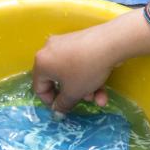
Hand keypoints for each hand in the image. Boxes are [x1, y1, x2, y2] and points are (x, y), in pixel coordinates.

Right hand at [31, 9, 149, 113]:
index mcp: (41, 63)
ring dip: (84, 87)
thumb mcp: (74, 93)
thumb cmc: (85, 70)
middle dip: (73, 94)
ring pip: (71, 72)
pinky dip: (88, 74)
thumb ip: (63, 105)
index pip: (39, 88)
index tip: (63, 109)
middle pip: (58, 79)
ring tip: (99, 96)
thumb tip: (57, 110)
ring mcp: (64, 43)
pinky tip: (103, 85)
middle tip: (84, 101)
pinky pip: (79, 62)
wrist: (110, 43)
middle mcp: (49, 50)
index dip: (50, 102)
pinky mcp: (79, 40)